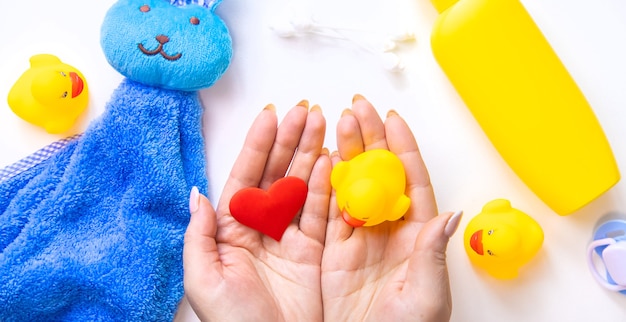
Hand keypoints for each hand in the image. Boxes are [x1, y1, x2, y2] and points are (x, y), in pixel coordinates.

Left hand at [183, 102, 330, 321]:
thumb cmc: (233, 321)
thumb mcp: (203, 278)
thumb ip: (199, 234)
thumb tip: (197, 193)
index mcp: (231, 228)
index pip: (246, 176)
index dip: (259, 145)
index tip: (271, 116)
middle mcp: (261, 225)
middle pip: (277, 172)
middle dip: (290, 140)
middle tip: (304, 110)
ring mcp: (289, 235)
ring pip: (301, 184)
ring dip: (311, 153)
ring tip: (322, 122)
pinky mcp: (313, 249)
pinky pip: (322, 210)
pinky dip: (328, 185)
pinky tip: (332, 160)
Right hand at [321, 95, 461, 321]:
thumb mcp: (427, 295)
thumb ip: (432, 254)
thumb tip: (450, 216)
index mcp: (417, 235)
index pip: (410, 181)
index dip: (402, 147)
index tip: (393, 117)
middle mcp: (388, 229)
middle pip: (379, 173)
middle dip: (370, 139)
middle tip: (358, 108)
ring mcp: (359, 238)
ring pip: (352, 184)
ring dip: (346, 153)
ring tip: (338, 122)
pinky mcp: (333, 251)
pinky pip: (328, 211)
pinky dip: (324, 185)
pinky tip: (321, 159)